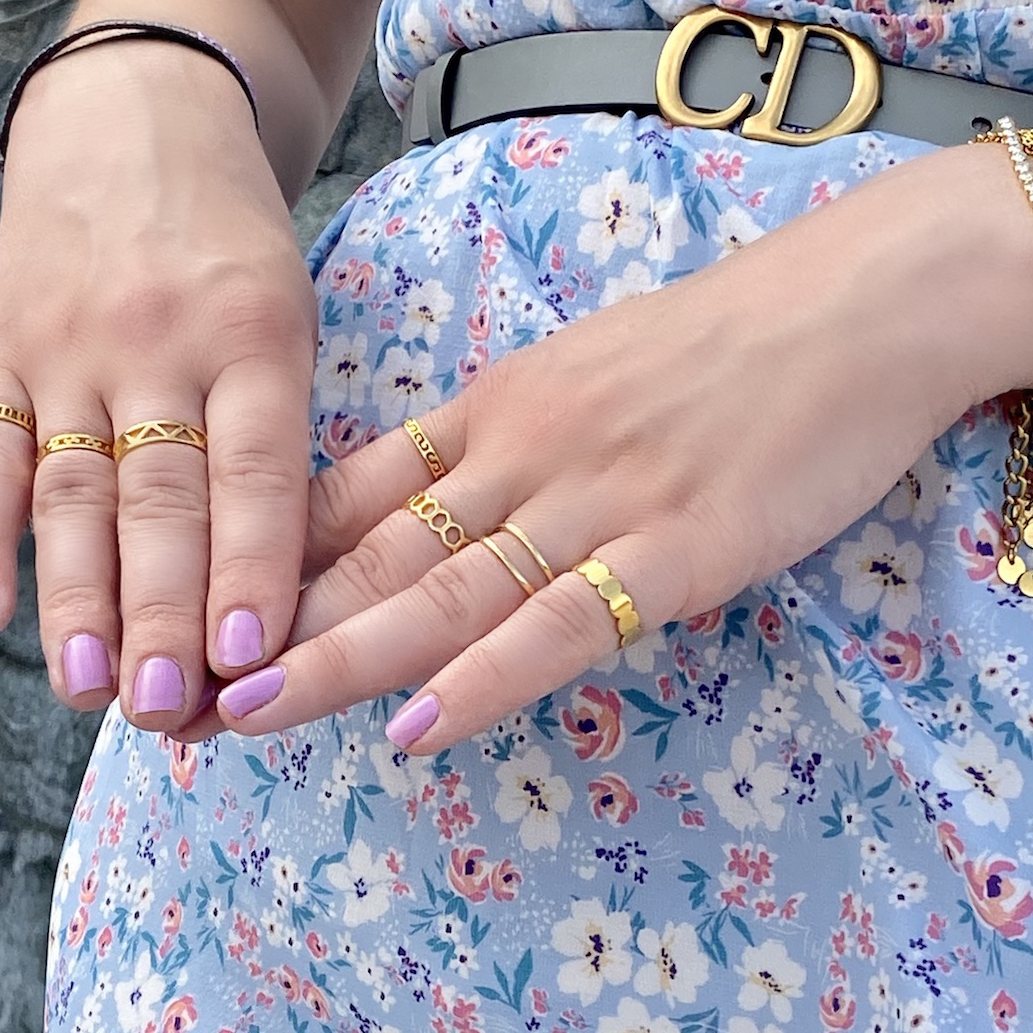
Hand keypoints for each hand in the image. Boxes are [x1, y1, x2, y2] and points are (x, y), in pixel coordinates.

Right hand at [0, 40, 316, 731]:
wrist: (138, 116)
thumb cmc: (234, 244)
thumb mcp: (289, 313)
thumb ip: (275, 429)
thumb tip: (263, 581)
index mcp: (255, 333)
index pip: (255, 467)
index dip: (249, 564)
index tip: (247, 657)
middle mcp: (158, 341)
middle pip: (158, 496)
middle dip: (161, 610)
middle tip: (165, 708)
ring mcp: (70, 344)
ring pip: (70, 489)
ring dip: (75, 596)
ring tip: (86, 687)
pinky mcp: (1, 345)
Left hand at [192, 142, 1032, 752]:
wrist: (859, 306)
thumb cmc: (729, 344)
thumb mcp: (588, 376)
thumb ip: (510, 444)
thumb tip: (445, 510)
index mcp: (492, 409)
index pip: (350, 497)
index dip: (263, 567)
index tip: (191, 620)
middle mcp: (520, 451)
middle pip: (371, 555)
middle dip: (268, 630)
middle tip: (174, 695)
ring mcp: (594, 498)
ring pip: (442, 591)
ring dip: (337, 659)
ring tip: (243, 715)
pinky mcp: (678, 546)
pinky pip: (564, 620)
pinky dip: (484, 678)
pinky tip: (417, 726)